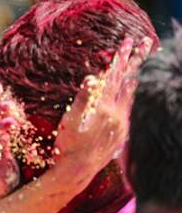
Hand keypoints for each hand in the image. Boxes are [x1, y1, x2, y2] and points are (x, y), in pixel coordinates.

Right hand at [55, 37, 152, 175]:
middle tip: (145, 42)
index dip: (120, 57)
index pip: (114, 77)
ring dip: (136, 77)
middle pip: (129, 82)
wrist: (77, 172)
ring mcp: (121, 125)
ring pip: (132, 95)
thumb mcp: (69, 122)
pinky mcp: (121, 134)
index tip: (127, 40)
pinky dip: (132, 95)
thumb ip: (82, 99)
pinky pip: (130, 109)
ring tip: (142, 62)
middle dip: (136, 60)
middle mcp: (118, 115)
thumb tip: (92, 77)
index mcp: (104, 108)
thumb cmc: (68, 147)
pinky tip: (131, 94)